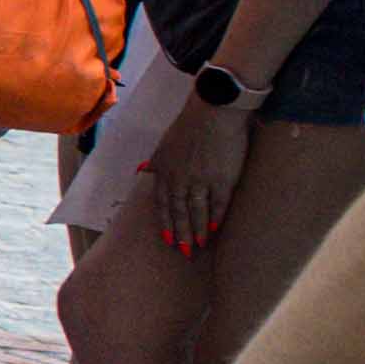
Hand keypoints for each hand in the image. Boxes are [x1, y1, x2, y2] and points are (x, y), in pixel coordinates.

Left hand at [140, 92, 247, 255]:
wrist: (214, 112)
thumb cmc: (189, 125)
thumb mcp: (164, 144)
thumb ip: (155, 161)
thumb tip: (142, 170)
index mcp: (165, 172)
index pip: (162, 204)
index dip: (164, 222)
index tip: (167, 238)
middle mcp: (180, 180)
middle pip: (178, 212)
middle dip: (180, 233)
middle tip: (182, 251)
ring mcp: (201, 181)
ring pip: (197, 212)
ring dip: (196, 231)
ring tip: (198, 246)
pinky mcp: (223, 179)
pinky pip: (218, 204)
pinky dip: (216, 217)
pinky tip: (215, 230)